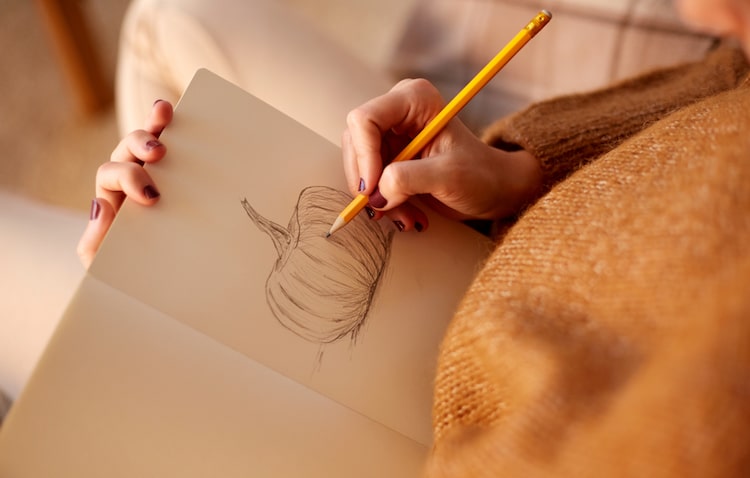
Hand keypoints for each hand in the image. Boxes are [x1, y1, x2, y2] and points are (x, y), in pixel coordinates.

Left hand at [77, 100, 173, 267]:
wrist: (159, 285)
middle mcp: (129, 182)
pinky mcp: (180, 178)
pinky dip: (172, 126)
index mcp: (113, 200)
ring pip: (146, 141)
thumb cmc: (132, 275)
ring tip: (164, 113)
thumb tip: (98, 205)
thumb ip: (94, 242)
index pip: (111, 175)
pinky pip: (173, 146)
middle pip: (126, 151)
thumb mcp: (105, 266)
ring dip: (153, 125)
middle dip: (138, 145)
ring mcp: (155, 176)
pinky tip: (175, 110)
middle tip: (158, 153)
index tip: (151, 197)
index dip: (128, 178)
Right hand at [342, 78, 541, 231]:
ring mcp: (392, 135)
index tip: (373, 189)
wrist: (494, 190)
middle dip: (369, 181)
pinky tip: (408, 215)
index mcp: (413, 99)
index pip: (365, 120)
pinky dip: (385, 203)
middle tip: (384, 209)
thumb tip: (377, 192)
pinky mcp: (390, 158)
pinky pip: (370, 181)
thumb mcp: (449, 176)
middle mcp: (397, 111)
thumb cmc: (481, 176)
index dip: (364, 156)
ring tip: (407, 217)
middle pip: (356, 143)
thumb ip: (409, 178)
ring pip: (360, 166)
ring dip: (379, 198)